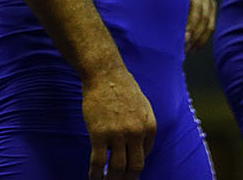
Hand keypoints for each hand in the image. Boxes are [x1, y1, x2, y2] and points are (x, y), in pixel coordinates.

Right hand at [81, 64, 156, 178]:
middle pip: (134, 167)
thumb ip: (145, 127)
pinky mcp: (99, 134)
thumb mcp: (143, 106)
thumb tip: (142, 149)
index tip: (128, 172)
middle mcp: (136, 133)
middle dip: (127, 179)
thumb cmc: (122, 87)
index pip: (144, 156)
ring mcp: (117, 134)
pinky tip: (93, 178)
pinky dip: (95, 174)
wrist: (104, 73)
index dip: (135, 166)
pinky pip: (98, 161)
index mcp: (150, 127)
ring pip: (117, 168)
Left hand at [184, 0, 215, 53]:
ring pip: (209, 24)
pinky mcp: (212, 8)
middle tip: (184, 47)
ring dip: (199, 39)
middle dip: (194, 34)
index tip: (183, 36)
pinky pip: (211, 26)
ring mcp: (210, 1)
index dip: (191, 22)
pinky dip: (203, 39)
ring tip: (188, 51)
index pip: (196, 7)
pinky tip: (195, 48)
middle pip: (203, 18)